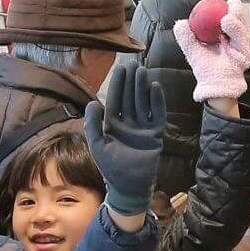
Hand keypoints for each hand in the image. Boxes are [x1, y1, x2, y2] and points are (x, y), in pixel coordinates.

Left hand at [82, 64, 166, 216]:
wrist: (129, 185)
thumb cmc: (110, 167)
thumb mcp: (97, 145)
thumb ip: (92, 125)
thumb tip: (93, 103)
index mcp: (113, 124)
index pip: (116, 100)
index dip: (118, 85)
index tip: (120, 69)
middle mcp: (128, 123)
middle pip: (130, 98)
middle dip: (131, 82)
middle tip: (133, 65)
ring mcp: (143, 128)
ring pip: (143, 103)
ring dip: (142, 88)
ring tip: (142, 72)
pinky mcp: (155, 134)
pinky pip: (157, 115)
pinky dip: (157, 102)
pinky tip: (155, 88)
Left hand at [174, 0, 249, 101]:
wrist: (215, 86)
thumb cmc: (206, 69)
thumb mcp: (193, 51)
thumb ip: (186, 38)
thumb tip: (180, 23)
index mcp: (224, 33)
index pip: (227, 14)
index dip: (223, 6)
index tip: (216, 0)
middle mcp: (235, 37)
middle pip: (239, 17)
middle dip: (235, 8)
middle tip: (226, 3)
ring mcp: (242, 44)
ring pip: (242, 26)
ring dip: (235, 18)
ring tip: (225, 16)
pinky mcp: (247, 53)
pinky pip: (243, 39)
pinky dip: (235, 30)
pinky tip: (228, 22)